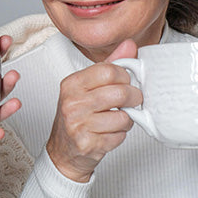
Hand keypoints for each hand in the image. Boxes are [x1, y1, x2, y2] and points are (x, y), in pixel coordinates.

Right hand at [45, 39, 141, 182]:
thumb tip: (129, 45)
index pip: (109, 70)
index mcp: (72, 84)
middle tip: (133, 101)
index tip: (126, 82)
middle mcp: (72, 103)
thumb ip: (108, 66)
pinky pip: (119, 136)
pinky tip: (110, 133)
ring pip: (123, 117)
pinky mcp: (88, 144)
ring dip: (127, 119)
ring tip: (118, 119)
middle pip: (120, 93)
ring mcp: (78, 124)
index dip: (125, 77)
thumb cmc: (77, 117)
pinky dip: (120, 135)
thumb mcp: (87, 88)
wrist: (63, 151)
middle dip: (134, 98)